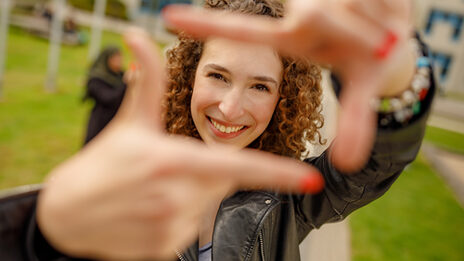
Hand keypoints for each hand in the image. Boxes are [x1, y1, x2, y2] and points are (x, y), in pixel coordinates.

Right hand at [37, 29, 322, 259]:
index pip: (236, 168)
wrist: (66, 212)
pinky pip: (187, 231)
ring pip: (204, 208)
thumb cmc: (103, 161)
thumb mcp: (130, 122)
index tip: (310, 181)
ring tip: (152, 192)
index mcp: (172, 161)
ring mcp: (168, 227)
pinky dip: (177, 219)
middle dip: (205, 175)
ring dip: (190, 198)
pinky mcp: (162, 250)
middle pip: (220, 185)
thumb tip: (137, 35)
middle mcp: (174, 196)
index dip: (278, 174)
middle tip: (167, 170)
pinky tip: (147, 212)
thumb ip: (148, 81)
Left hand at [162, 0, 414, 170]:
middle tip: (381, 40)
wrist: (395, 32)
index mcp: (292, 39)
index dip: (209, 27)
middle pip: (316, 14)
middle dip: (357, 29)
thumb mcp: (362, 89)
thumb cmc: (368, 61)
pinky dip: (388, 3)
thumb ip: (355, 124)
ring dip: (377, 18)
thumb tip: (350, 164)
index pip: (244, 31)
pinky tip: (387, 9)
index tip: (168, 18)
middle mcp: (298, 13)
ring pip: (346, 2)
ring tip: (384, 29)